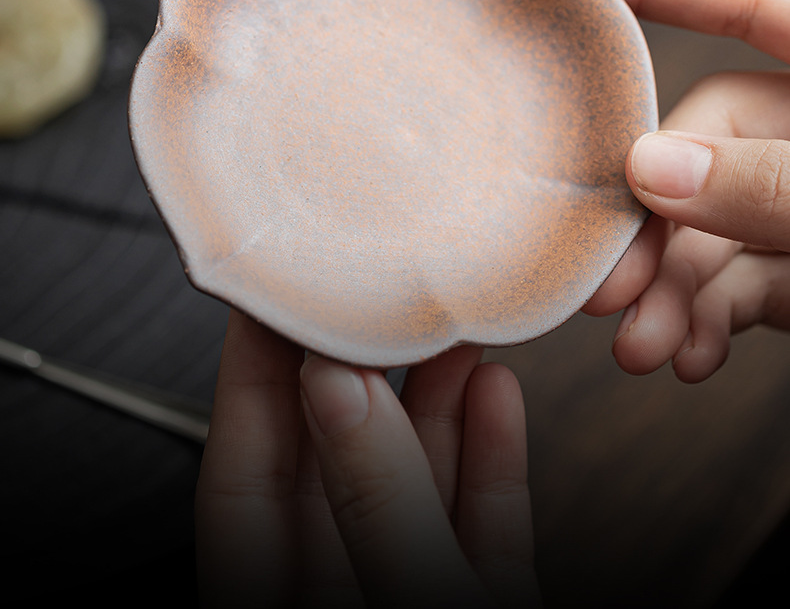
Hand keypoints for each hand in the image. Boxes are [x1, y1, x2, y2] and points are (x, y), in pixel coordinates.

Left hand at [195, 311, 540, 607]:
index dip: (252, 373)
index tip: (273, 292)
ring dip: (436, 396)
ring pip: (414, 482)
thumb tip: (338, 384)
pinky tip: (496, 390)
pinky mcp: (485, 606)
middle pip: (332, 462)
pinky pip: (479, 523)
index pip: (242, 476)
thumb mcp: (411, 604)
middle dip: (359, 368)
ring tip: (449, 323)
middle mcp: (338, 597)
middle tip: (372, 286)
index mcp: (274, 606)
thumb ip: (374, 500)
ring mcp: (414, 598)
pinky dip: (489, 455)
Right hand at [560, 0, 789, 383]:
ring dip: (667, 284)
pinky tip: (687, 352)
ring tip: (641, 343)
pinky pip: (745, 276)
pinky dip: (710, 313)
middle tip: (594, 274)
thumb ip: (772, 179)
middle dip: (641, 212)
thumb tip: (650, 169)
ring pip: (710, 220)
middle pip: (694, 136)